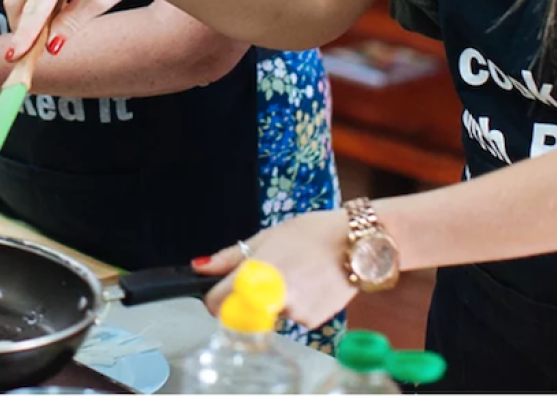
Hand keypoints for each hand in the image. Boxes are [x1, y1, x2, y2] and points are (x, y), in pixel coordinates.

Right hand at [3, 0, 160, 59]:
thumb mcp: (100, 1)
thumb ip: (71, 23)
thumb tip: (50, 48)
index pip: (35, 8)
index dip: (23, 35)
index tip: (14, 58)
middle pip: (16, 0)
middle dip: (20, 28)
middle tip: (30, 54)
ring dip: (28, 19)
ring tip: (46, 36)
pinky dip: (35, 9)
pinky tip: (52, 19)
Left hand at [194, 208, 353, 328]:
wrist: (357, 244)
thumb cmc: (312, 234)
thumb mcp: (266, 237)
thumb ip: (230, 257)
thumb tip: (200, 266)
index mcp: (256, 273)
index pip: (217, 302)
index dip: (212, 299)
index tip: (216, 293)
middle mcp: (273, 298)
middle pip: (241, 311)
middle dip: (244, 299)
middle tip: (262, 277)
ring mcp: (293, 313)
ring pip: (268, 314)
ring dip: (273, 300)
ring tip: (294, 273)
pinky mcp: (310, 321)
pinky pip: (290, 317)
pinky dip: (294, 304)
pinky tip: (309, 284)